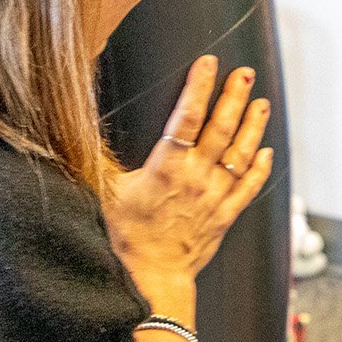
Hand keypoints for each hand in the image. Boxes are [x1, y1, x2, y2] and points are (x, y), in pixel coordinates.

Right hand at [102, 56, 273, 301]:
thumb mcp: (105, 193)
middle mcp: (196, 178)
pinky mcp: (225, 216)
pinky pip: (248, 187)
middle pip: (220, 129)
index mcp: (166, 167)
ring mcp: (214, 197)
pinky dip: (260, 168)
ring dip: (253, 126)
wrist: (151, 279)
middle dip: (233, 97)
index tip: (207, 62)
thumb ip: (101, 160)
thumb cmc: (124, 237)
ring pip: (240, 154)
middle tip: (243, 73)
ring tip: (261, 102)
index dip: (198, 87)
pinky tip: (267, 151)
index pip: (186, 117)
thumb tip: (75, 131)